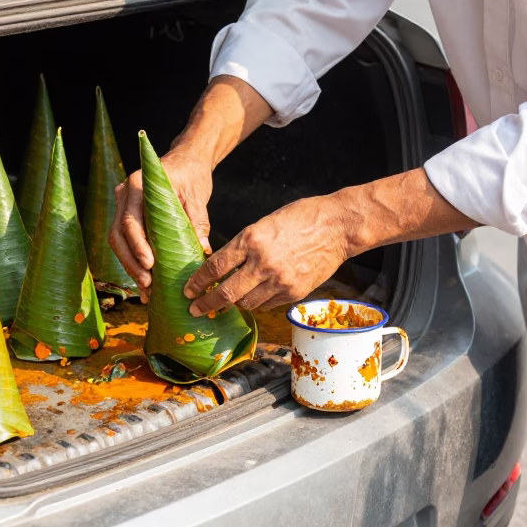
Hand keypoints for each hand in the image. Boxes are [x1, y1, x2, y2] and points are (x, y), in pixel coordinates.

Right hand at [108, 76, 272, 299]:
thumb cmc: (192, 175)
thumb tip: (202, 249)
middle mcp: (124, 194)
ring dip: (130, 265)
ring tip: (146, 289)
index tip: (149, 265)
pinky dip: (133, 260)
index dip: (137, 245)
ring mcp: (123, 205)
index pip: (130, 220)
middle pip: (118, 234)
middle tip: (147, 284)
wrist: (187, 161)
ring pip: (118, 240)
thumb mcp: (197, 195)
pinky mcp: (128, 215)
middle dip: (131, 262)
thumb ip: (198, 220)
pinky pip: (125, 240)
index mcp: (138, 185)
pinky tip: (145, 281)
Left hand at [183, 193, 349, 313]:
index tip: (188, 290)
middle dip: (207, 304)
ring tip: (227, 302)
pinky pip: (268, 304)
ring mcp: (279, 280)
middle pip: (226, 293)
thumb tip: (226, 265)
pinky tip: (256, 296)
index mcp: (251, 239)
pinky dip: (258, 302)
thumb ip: (246, 245)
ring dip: (235, 303)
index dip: (198, 282)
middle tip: (195, 310)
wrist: (338, 226)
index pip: (215, 267)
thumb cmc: (302, 216)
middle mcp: (262, 262)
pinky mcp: (294, 292)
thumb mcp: (266, 222)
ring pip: (246, 303)